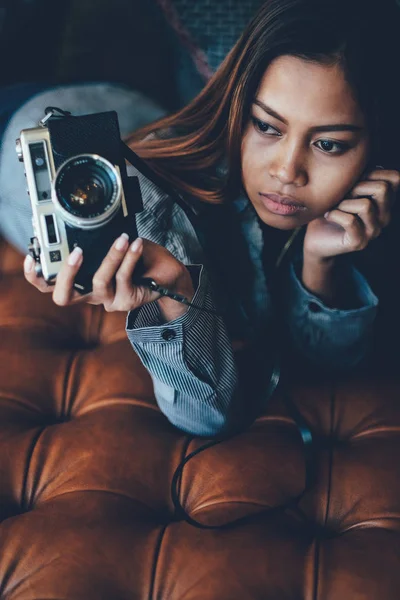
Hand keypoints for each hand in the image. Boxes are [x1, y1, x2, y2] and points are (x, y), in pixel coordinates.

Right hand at [23, 234, 193, 316]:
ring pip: (98, 282)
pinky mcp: (126, 301)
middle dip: (66, 274)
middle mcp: (90, 295)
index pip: (50, 285)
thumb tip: (88, 223)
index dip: (36, 276)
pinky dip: (129, 257)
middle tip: (76, 252)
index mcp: (81, 283)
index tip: (33, 257)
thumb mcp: (113, 245)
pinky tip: (136, 243)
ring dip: (110, 257)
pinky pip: (124, 278)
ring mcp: (108, 300)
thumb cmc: (139, 257)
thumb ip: (98, 240)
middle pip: (63, 297)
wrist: (168, 275)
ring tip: (121, 238)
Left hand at [304, 167, 399, 261]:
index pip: (395, 178)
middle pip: (383, 189)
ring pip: (366, 205)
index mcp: (385, 202)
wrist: (316, 238)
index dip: (373, 172)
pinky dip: (334, 214)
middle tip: (341, 194)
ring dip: (343, 203)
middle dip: (357, 186)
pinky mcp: (359, 242)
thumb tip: (370, 161)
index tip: (353, 180)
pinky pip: (350, 221)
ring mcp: (373, 231)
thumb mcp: (346, 188)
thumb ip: (360, 176)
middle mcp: (384, 217)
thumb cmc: (331, 208)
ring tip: (333, 207)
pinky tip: (327, 215)